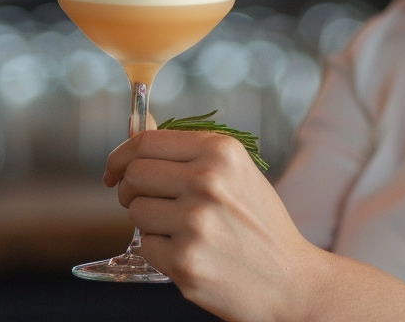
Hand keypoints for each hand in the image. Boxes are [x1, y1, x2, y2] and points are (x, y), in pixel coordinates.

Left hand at [105, 130, 325, 321]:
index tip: (114, 170)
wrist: (290, 280)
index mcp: (222, 153)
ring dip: (149, 222)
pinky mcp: (184, 261)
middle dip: (131, 190)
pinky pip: (146, 246)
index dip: (121, 155)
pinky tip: (190, 253)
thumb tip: (139, 125)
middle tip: (146, 202)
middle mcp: (207, 182)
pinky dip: (160, 251)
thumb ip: (190, 152)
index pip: (146, 141)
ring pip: (136, 211)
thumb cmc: (260, 225)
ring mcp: (195, 223)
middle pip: (135, 175)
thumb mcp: (236, 174)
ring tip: (182, 231)